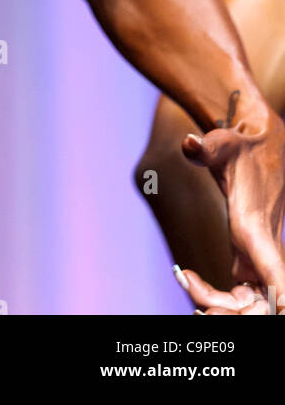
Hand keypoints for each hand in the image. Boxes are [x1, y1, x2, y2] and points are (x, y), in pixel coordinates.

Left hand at [174, 108, 284, 314]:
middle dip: (227, 312)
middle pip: (259, 306)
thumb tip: (189, 142)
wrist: (260, 146)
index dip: (279, 304)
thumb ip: (206, 148)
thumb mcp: (223, 145)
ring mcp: (258, 258)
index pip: (278, 279)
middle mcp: (263, 252)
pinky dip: (212, 296)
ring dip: (215, 304)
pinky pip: (236, 295)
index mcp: (257, 231)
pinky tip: (184, 275)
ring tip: (182, 278)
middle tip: (192, 299)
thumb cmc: (241, 147)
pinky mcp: (249, 258)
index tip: (273, 317)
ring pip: (246, 305)